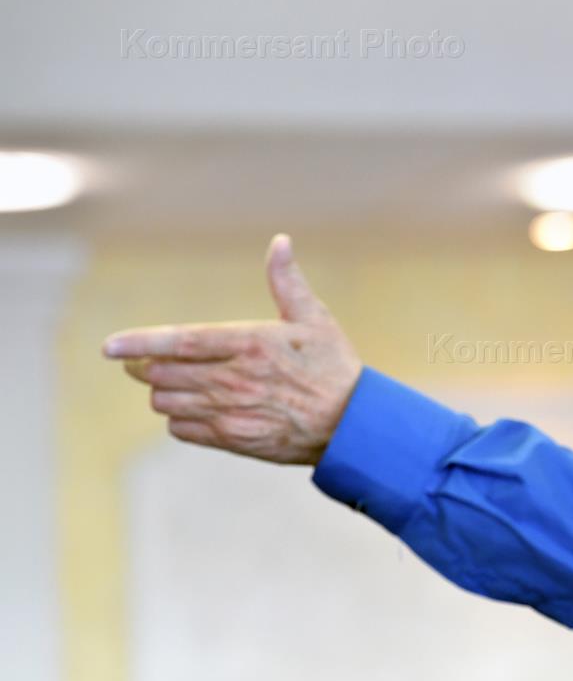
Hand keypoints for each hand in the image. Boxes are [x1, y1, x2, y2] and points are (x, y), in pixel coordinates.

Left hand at [103, 234, 362, 464]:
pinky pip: (182, 429)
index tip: (110, 347)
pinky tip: (196, 407)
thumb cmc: (334, 366)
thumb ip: (287, 282)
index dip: (141, 343)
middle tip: (147, 360)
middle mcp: (237, 380)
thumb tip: (280, 241)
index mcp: (252, 344)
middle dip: (146, 366)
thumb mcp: (315, 319)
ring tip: (178, 382)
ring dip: (164, 391)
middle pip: (163, 374)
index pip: (182, 343)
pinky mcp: (234, 439)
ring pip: (167, 402)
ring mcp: (233, 413)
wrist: (353, 426)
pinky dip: (179, 418)